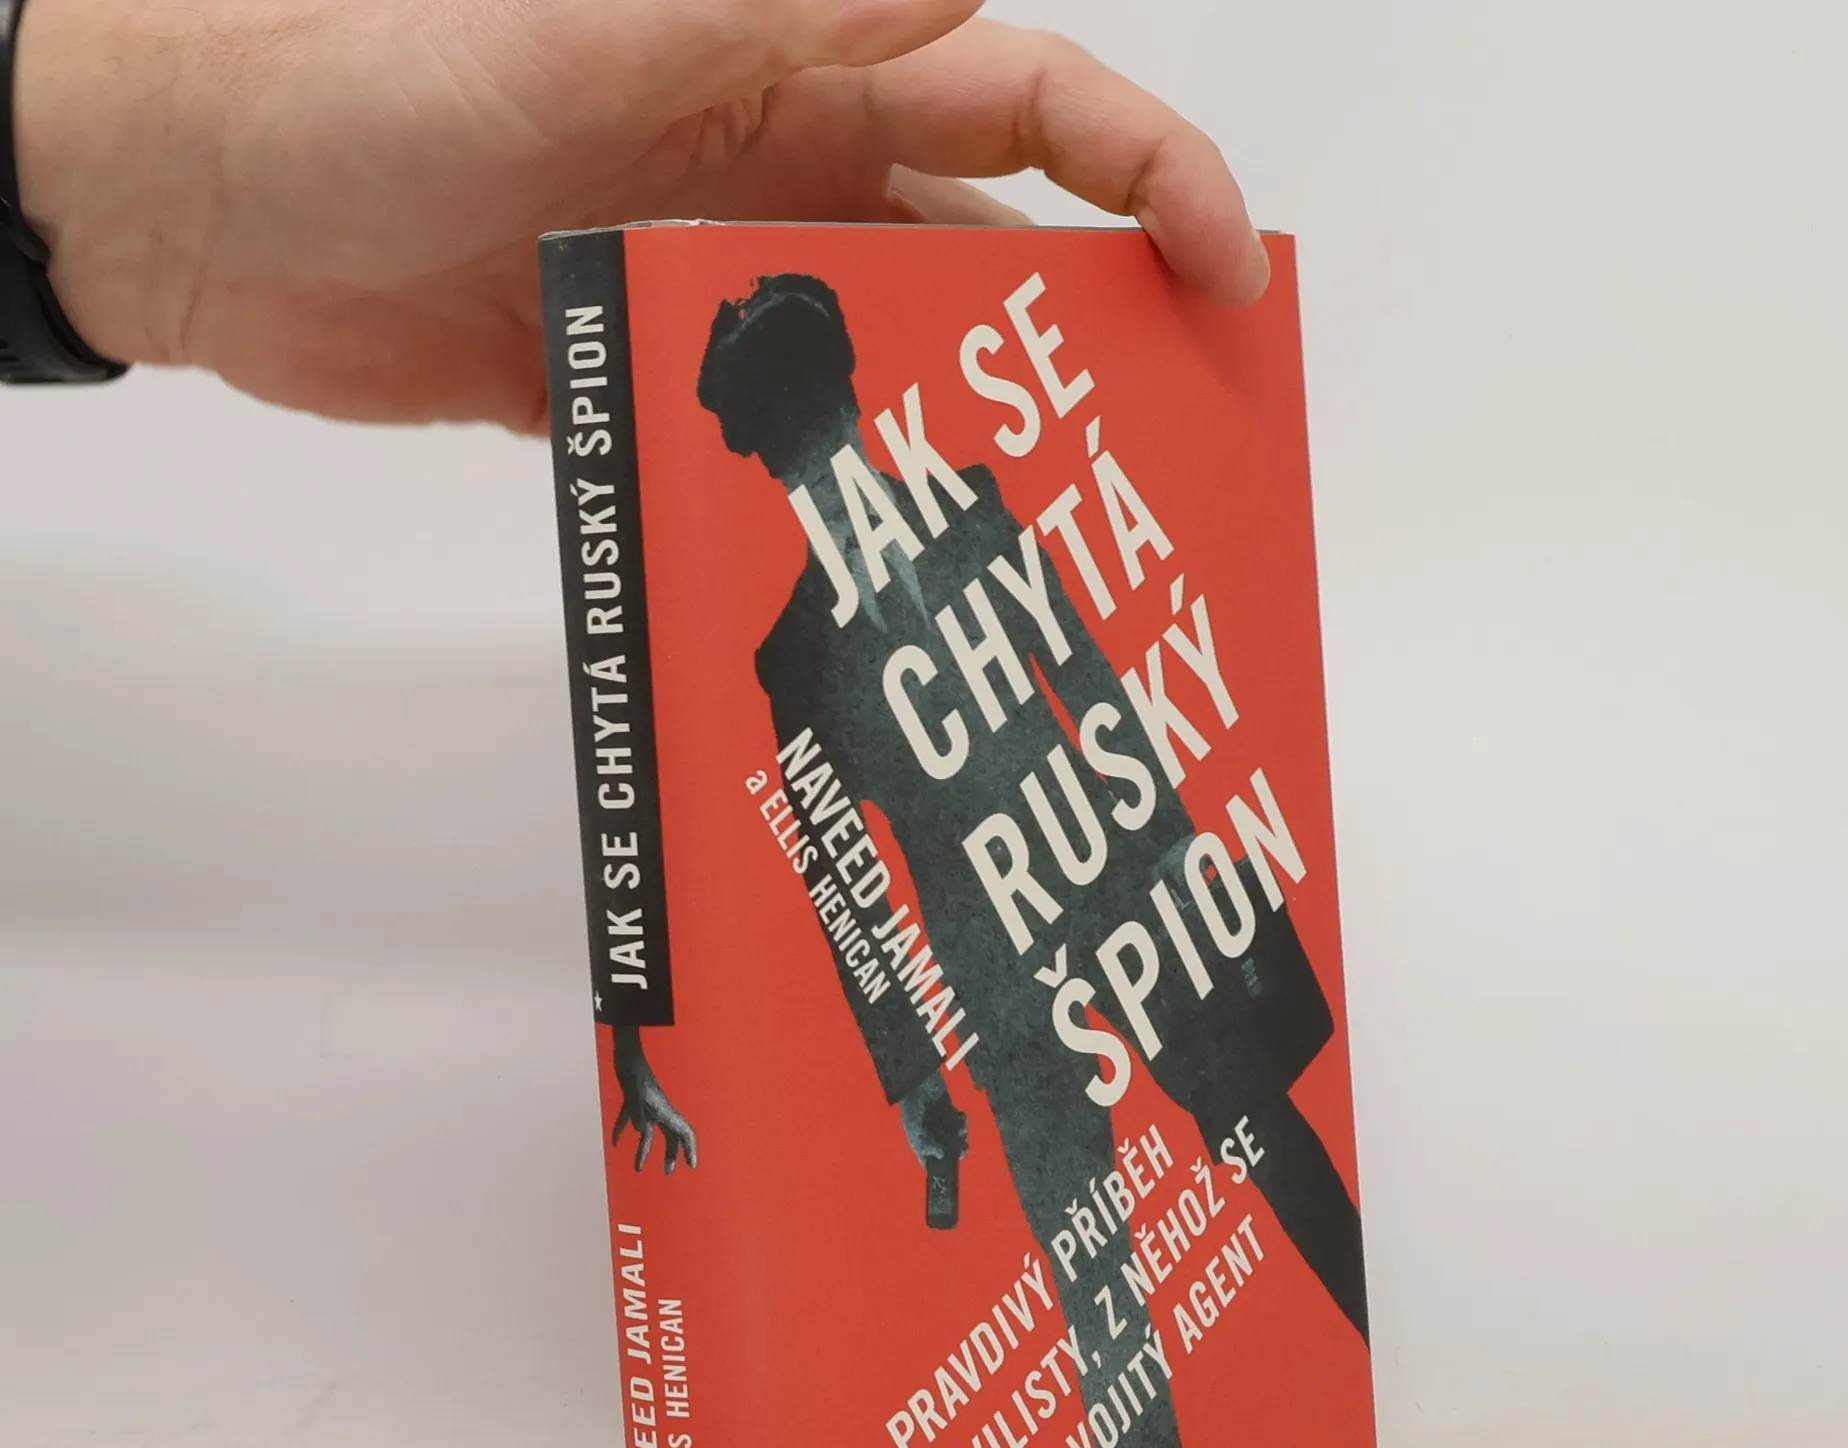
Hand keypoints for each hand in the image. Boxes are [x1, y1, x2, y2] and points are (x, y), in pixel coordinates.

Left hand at [13, 0, 1270, 429]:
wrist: (207, 210)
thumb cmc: (374, 84)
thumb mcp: (594, 30)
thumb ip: (784, 8)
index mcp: (798, 72)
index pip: (1023, 106)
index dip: (1145, 172)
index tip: (1223, 267)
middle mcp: (782, 182)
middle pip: (987, 260)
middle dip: (1091, 341)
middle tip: (1162, 456)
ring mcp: (719, 296)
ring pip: (891, 374)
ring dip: (966, 446)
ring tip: (1041, 549)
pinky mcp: (651, 392)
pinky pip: (773, 451)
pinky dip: (828, 504)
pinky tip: (874, 574)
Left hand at [612, 1027, 698, 1173]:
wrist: (625, 1051)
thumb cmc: (632, 1069)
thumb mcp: (633, 1092)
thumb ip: (637, 1111)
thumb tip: (640, 1130)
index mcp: (664, 1109)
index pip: (684, 1131)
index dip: (691, 1149)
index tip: (692, 1165)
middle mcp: (659, 1109)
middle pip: (670, 1135)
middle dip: (672, 1154)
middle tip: (668, 1172)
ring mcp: (646, 1104)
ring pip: (650, 1132)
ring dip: (644, 1150)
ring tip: (638, 1168)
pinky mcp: (632, 1099)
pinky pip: (629, 1119)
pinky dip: (622, 1131)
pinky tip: (615, 1142)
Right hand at [900, 1071, 967, 1168]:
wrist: (919, 1081)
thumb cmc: (911, 1106)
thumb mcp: (915, 1129)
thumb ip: (926, 1145)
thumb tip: (941, 1155)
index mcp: (919, 1141)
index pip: (930, 1160)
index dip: (940, 1166)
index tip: (950, 1171)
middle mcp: (931, 1134)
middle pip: (947, 1150)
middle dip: (955, 1151)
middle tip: (961, 1151)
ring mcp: (941, 1123)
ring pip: (956, 1137)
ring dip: (961, 1136)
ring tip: (960, 1131)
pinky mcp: (949, 1111)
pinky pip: (960, 1122)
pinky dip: (962, 1121)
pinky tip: (960, 1116)